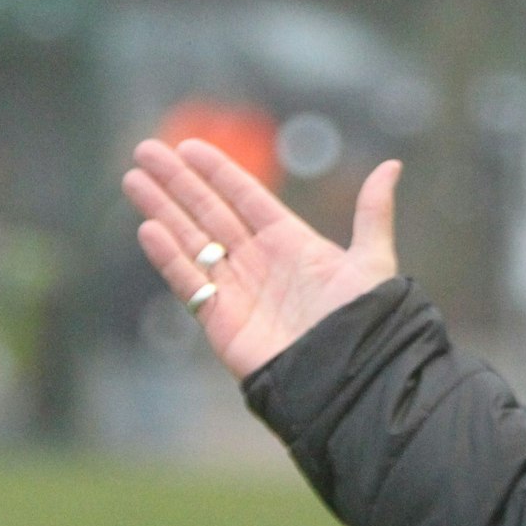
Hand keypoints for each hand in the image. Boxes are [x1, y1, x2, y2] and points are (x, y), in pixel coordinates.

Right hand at [120, 139, 401, 379]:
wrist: (347, 378)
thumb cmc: (363, 322)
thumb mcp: (372, 261)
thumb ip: (373, 213)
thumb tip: (392, 166)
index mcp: (293, 243)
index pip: (248, 199)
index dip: (219, 173)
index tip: (190, 147)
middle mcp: (261, 262)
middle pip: (211, 213)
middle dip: (178, 183)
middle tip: (145, 150)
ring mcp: (238, 290)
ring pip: (192, 241)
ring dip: (162, 211)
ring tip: (133, 180)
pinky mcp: (221, 320)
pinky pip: (189, 283)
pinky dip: (169, 258)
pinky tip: (148, 230)